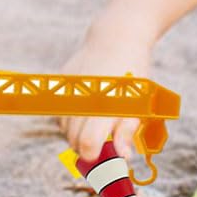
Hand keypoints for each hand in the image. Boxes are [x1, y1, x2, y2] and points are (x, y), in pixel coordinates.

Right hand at [59, 29, 155, 162]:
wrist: (117, 40)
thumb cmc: (133, 76)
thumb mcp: (137, 104)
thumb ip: (127, 131)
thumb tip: (123, 157)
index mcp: (105, 106)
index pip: (87, 144)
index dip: (93, 156)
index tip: (101, 156)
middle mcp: (83, 99)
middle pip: (73, 140)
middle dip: (85, 147)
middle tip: (101, 142)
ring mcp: (69, 90)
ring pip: (64, 128)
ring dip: (76, 132)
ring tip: (94, 121)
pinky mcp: (60, 82)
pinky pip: (59, 111)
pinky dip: (69, 117)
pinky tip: (84, 108)